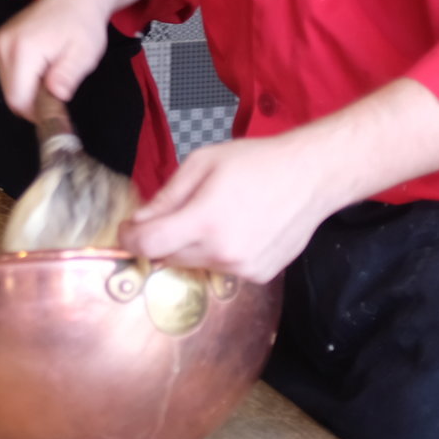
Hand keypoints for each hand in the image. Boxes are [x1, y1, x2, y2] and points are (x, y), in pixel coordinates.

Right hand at [0, 0, 109, 118]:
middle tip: (58, 92)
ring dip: (29, 90)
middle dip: (33, 101)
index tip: (57, 110)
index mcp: (22, 49)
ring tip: (52, 75)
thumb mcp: (83, 54)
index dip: (36, 113)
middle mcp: (3, 45)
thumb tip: (54, 99)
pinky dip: (24, 79)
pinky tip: (42, 67)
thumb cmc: (83, 24)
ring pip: (8, 86)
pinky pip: (7, 73)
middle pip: (10, 94)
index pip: (17, 99)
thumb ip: (66, 77)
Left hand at [121, 133, 345, 283]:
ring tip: (216, 215)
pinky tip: (238, 228)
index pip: (149, 245)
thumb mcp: (202, 163)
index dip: (129, 239)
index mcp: (205, 221)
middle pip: (169, 257)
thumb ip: (166, 197)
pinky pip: (222, 269)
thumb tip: (138, 223)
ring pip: (195, 265)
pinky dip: (218, 253)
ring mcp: (243, 268)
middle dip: (163, 238)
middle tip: (178, 212)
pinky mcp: (259, 275)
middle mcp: (223, 252)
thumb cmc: (256, 162)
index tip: (126, 231)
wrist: (311, 177)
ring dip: (192, 246)